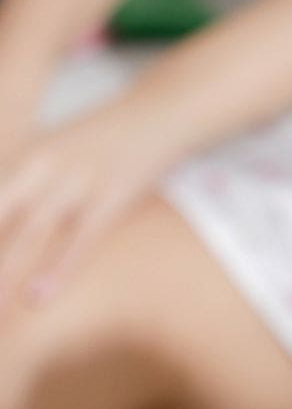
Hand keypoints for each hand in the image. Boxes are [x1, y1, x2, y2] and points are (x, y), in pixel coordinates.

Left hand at [0, 102, 175, 306]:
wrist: (159, 111)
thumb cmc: (102, 138)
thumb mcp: (50, 152)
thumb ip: (18, 181)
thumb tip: (6, 216)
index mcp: (16, 154)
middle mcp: (37, 164)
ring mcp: (74, 180)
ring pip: (26, 233)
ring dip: (0, 275)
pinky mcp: (111, 194)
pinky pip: (79, 238)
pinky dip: (57, 269)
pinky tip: (38, 297)